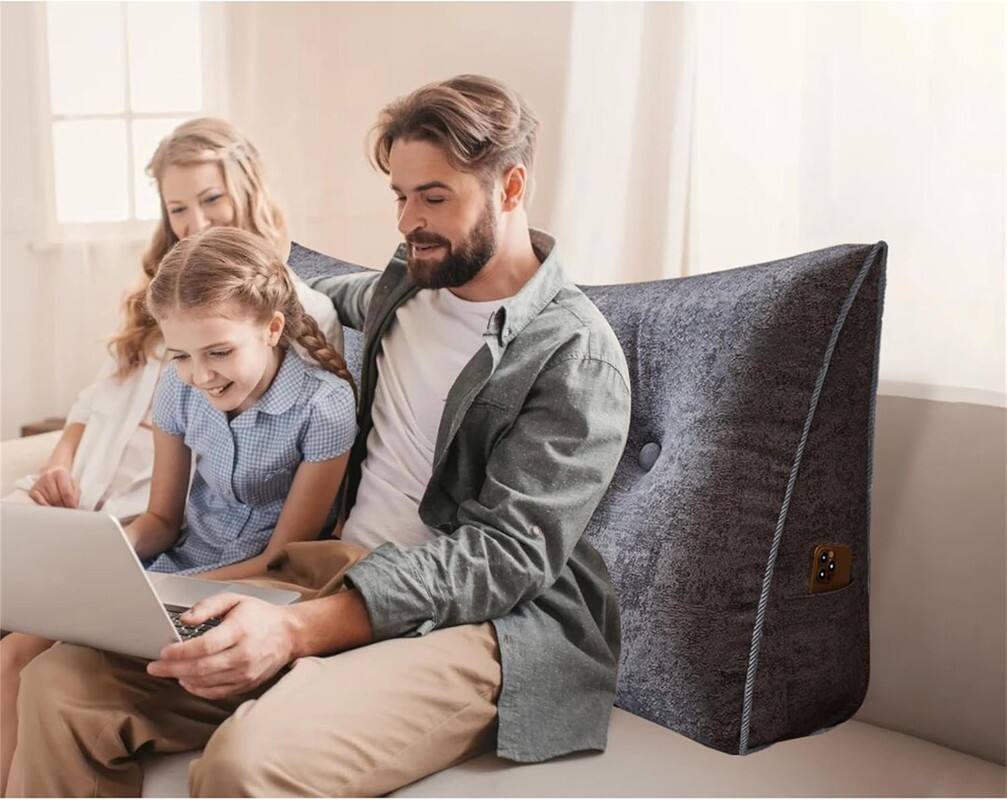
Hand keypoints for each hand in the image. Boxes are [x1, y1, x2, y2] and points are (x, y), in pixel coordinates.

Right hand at [28, 466, 80, 507]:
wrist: (52, 473)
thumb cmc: (64, 481)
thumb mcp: (73, 484)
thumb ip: (75, 494)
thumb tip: (73, 506)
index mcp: (60, 473)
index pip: (67, 493)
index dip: (71, 503)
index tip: (73, 508)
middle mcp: (48, 477)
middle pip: (56, 499)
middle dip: (63, 506)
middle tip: (66, 508)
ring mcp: (38, 483)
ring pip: (48, 502)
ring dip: (55, 507)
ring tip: (59, 505)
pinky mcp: (32, 491)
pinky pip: (38, 503)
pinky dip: (46, 506)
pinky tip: (50, 506)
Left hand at [146, 593, 294, 698]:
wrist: (289, 634)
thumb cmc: (259, 616)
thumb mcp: (235, 600)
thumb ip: (207, 607)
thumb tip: (184, 619)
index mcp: (241, 630)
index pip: (205, 645)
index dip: (180, 652)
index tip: (164, 651)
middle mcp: (244, 654)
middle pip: (201, 667)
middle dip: (172, 669)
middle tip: (154, 668)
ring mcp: (246, 673)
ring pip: (206, 682)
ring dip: (182, 679)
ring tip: (169, 672)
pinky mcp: (247, 684)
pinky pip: (217, 692)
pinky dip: (198, 689)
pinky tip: (188, 682)